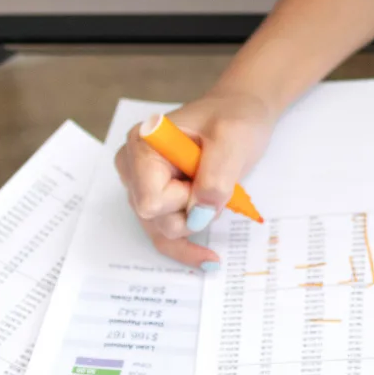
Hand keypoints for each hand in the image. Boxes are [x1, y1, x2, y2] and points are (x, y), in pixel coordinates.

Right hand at [115, 88, 276, 265]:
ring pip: (160, 231)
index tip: (207, 179)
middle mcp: (133, 167)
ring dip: (195, 223)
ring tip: (219, 199)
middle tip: (217, 182)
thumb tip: (199, 216)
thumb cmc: (234, 118)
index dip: (184, 200)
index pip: (151, 199)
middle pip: (153, 219)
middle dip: (192, 212)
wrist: (240, 115)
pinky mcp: (156, 200)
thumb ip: (215, 176)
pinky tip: (208, 260)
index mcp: (143, 144)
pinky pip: (164, 236)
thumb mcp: (233, 138)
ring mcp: (142, 186)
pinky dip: (186, 249)